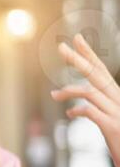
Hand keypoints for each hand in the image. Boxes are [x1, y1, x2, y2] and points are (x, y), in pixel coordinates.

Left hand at [52, 33, 119, 166]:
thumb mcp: (109, 122)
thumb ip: (96, 110)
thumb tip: (74, 109)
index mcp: (118, 96)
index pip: (102, 71)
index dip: (89, 54)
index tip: (77, 39)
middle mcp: (119, 100)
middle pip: (97, 74)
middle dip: (78, 59)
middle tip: (60, 46)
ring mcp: (118, 112)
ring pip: (91, 91)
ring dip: (69, 91)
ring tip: (53, 95)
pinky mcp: (113, 126)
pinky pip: (91, 112)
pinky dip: (78, 110)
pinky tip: (71, 114)